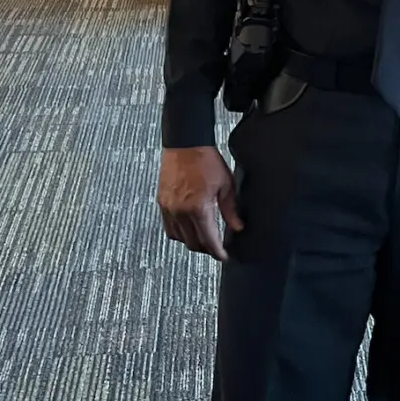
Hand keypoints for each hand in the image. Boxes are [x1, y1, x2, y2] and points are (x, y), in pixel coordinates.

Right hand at [158, 145, 243, 261]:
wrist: (185, 144)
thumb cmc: (206, 161)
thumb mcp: (226, 185)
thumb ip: (231, 210)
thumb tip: (237, 227)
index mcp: (198, 208)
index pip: (208, 240)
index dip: (217, 252)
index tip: (224, 257)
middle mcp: (180, 211)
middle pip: (193, 243)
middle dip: (206, 249)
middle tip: (217, 248)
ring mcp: (169, 208)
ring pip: (179, 238)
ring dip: (192, 242)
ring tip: (204, 239)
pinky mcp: (162, 203)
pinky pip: (169, 227)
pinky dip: (179, 233)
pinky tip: (188, 229)